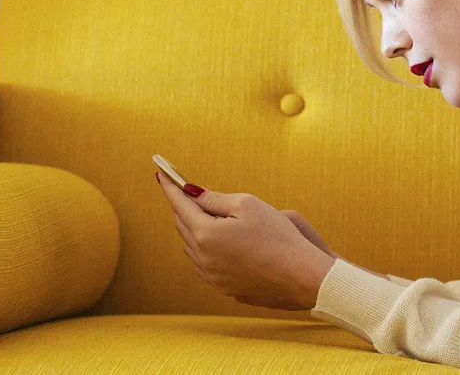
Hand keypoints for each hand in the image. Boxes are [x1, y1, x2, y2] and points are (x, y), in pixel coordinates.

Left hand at [155, 172, 335, 309]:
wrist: (298, 274)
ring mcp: (210, 275)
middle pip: (183, 225)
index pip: (179, 205)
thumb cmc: (276, 235)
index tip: (161, 173)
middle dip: (185, 207)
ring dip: (195, 228)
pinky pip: (203, 262)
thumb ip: (214, 198)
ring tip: (211, 216)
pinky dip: (205, 247)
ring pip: (191, 246)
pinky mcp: (221, 286)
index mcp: (205, 234)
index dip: (170, 187)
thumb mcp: (247, 205)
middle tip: (190, 192)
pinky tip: (220, 241)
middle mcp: (201, 257)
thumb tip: (191, 193)